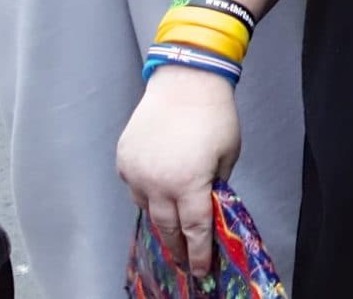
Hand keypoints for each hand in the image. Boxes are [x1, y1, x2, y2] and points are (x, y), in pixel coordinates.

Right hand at [117, 67, 241, 278]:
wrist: (185, 81)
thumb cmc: (215, 115)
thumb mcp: (227, 155)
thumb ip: (216, 185)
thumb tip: (207, 204)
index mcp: (189, 184)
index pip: (195, 230)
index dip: (199, 253)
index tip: (201, 271)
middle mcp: (158, 184)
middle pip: (167, 227)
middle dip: (178, 247)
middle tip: (185, 261)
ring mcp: (137, 173)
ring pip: (147, 209)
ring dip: (161, 220)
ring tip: (171, 231)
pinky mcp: (124, 160)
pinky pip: (134, 188)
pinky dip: (145, 194)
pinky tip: (157, 194)